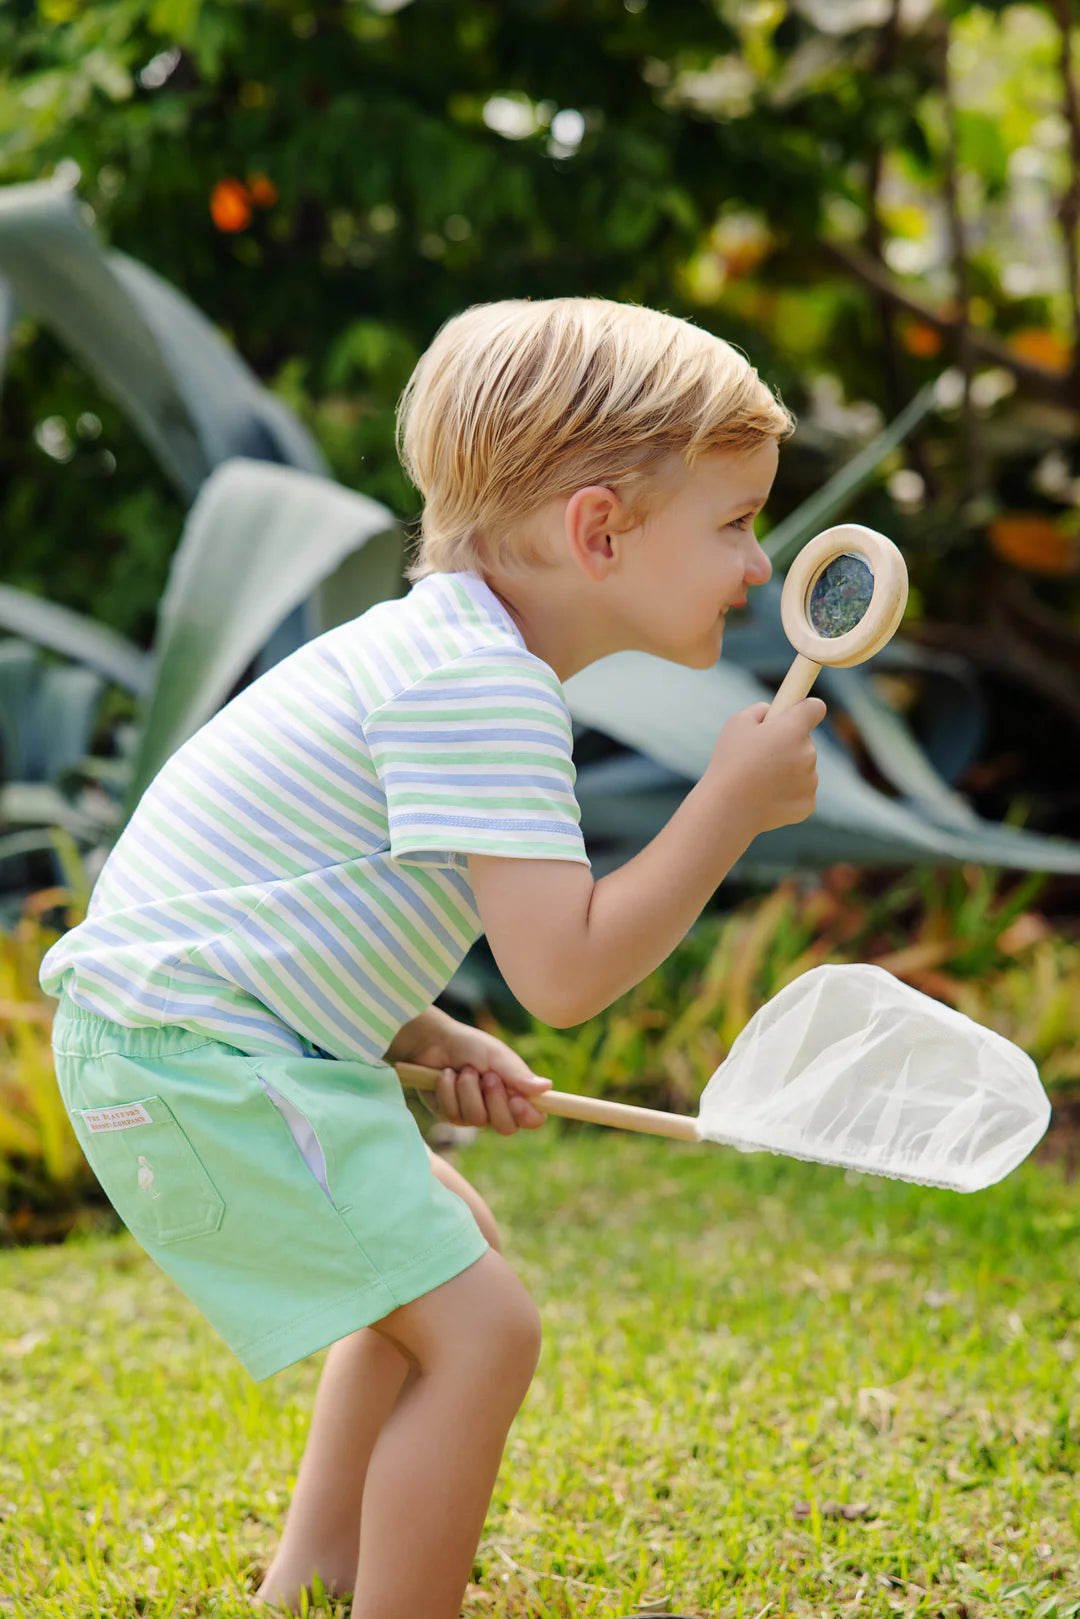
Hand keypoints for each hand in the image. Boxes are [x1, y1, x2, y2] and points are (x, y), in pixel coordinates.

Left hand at [391, 1009, 552, 1133]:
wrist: (432, 1042)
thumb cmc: (469, 1045)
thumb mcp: (496, 1055)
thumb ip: (518, 1074)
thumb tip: (547, 1087)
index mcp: (516, 1093)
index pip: (533, 1119)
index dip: (528, 1116)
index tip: (517, 1101)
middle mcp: (497, 1108)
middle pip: (506, 1127)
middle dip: (495, 1101)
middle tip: (487, 1076)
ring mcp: (473, 1114)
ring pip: (477, 1119)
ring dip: (469, 1089)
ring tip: (463, 1070)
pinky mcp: (450, 1115)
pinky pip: (453, 1114)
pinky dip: (449, 1090)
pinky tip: (446, 1075)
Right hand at [706, 697, 825, 834]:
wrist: (728, 809)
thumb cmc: (729, 763)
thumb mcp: (737, 723)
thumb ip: (760, 710)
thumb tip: (772, 711)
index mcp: (792, 729)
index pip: (816, 708)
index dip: (806, 709)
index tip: (798, 713)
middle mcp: (808, 752)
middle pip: (805, 741)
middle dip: (788, 745)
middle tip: (761, 756)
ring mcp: (810, 780)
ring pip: (804, 767)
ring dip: (788, 770)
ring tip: (759, 780)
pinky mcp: (808, 803)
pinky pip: (801, 791)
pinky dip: (788, 793)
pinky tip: (766, 797)